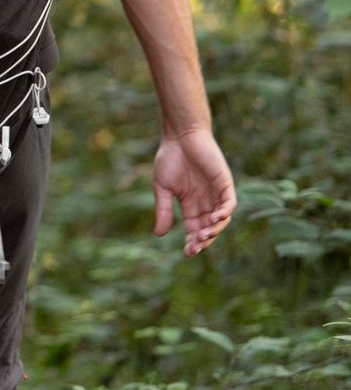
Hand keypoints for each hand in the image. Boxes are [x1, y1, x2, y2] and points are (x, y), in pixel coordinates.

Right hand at [153, 130, 235, 256]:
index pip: (194, 230)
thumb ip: (164, 210)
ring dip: (214, 230)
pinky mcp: (225, 183)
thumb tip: (159, 234)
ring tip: (203, 235)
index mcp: (190, 205)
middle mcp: (206, 202)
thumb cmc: (170, 158)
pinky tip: (215, 219)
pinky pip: (229, 203)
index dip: (192, 243)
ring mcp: (216, 193)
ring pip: (221, 219)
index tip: (188, 253)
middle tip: (195, 247)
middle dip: (203, 240)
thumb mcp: (163, 188)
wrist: (180, 136)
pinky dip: (224, 213)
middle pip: (208, 228)